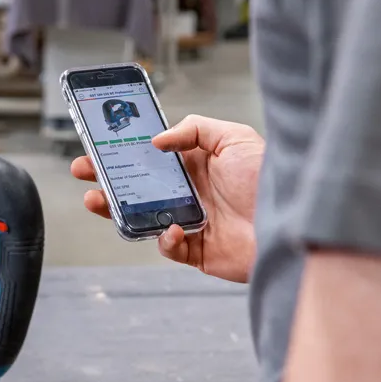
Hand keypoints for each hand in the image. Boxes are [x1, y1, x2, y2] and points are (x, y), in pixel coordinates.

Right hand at [71, 115, 264, 282]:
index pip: (150, 157)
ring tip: (97, 199)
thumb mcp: (235, 138)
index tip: (99, 145)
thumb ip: (195, 131)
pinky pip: (168, 247)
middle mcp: (189, 192)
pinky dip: (164, 240)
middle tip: (84, 171)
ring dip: (116, 210)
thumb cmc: (272, 178)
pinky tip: (173, 230)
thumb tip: (157, 141)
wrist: (297, 223)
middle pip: (137, 186)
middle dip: (106, 178)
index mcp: (195, 165)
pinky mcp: (197, 250)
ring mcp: (190, 221)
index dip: (123, 152)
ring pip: (142, 217)